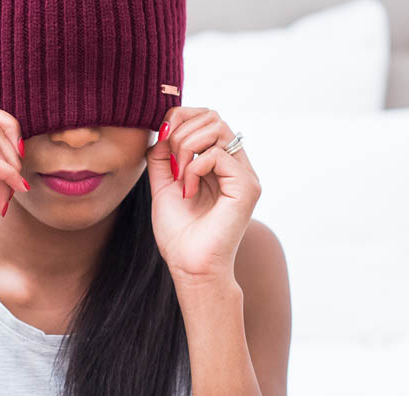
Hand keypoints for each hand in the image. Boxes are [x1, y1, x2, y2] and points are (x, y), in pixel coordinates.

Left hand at [145, 107, 261, 283]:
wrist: (189, 267)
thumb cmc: (178, 234)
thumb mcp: (163, 186)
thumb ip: (163, 157)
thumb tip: (163, 129)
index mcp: (218, 163)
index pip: (206, 118)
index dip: (181, 118)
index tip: (162, 140)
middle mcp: (235, 165)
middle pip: (213, 116)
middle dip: (181, 131)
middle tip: (170, 165)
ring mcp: (243, 175)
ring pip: (216, 128)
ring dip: (186, 148)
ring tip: (178, 177)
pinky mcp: (246, 187)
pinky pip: (217, 154)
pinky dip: (194, 168)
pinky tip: (188, 191)